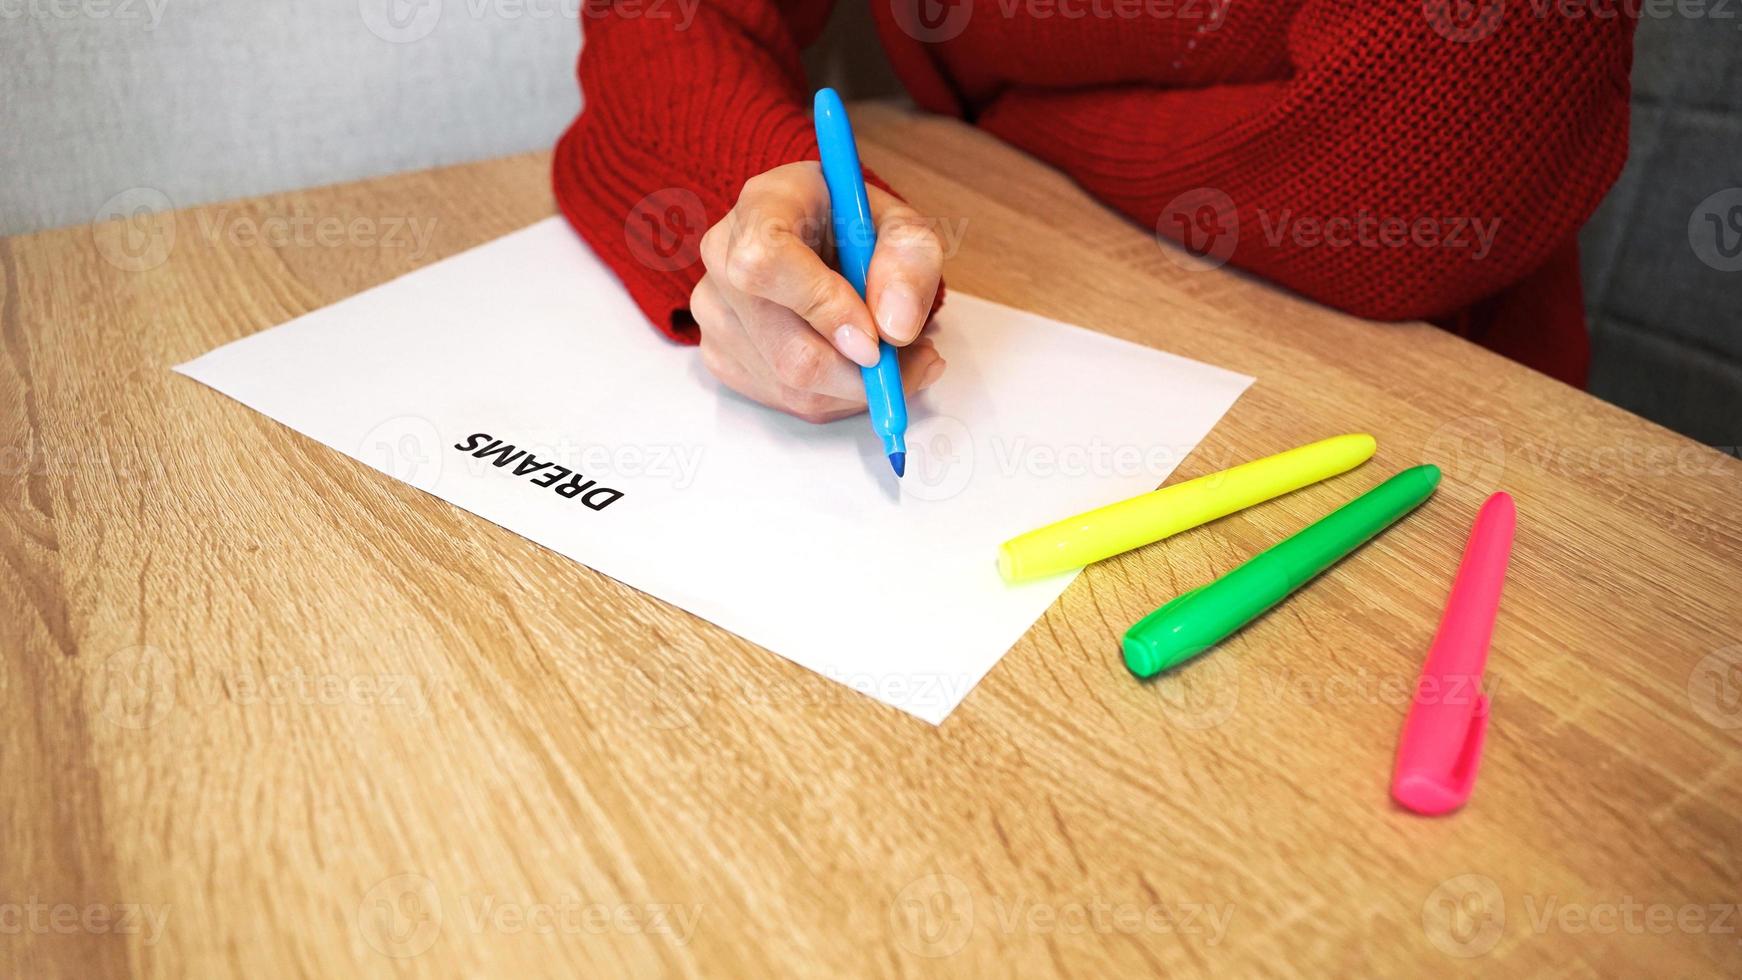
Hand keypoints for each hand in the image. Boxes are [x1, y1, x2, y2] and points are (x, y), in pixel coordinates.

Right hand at [692, 161, 944, 423]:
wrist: (814, 231)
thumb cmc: (853, 224)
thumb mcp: (900, 224)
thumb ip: (908, 262)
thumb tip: (895, 329)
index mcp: (763, 205)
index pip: (767, 263)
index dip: (823, 309)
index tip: (876, 340)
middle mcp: (722, 258)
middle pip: (787, 350)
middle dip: (863, 373)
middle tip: (914, 360)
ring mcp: (712, 312)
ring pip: (792, 386)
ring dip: (857, 387)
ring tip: (890, 355)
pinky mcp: (720, 355)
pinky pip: (786, 401)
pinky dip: (835, 396)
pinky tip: (851, 363)